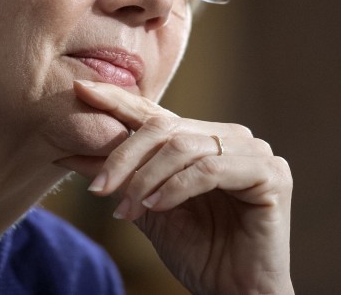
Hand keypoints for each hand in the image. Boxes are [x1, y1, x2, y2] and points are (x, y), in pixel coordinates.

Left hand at [73, 80, 293, 294]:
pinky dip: (176, 188)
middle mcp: (230, 136)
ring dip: (146, 179)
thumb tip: (69, 152)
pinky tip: (157, 207)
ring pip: (184, 147)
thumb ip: (119, 178)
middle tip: (98, 190)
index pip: (155, 112)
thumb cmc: (198, 251)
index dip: (118, 99)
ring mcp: (254, 151)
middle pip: (165, 127)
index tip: (80, 89)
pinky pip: (210, 170)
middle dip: (125, 156)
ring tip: (127, 209)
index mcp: (203, 138)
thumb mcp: (146, 207)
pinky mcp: (271, 173)